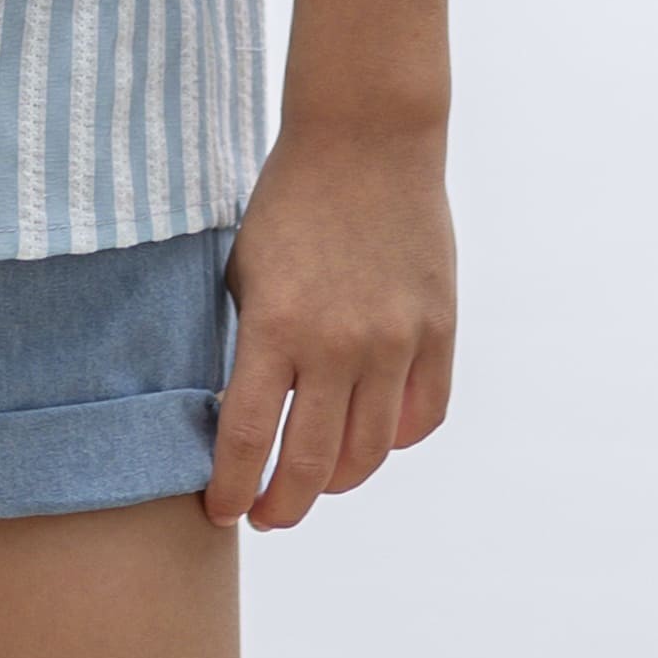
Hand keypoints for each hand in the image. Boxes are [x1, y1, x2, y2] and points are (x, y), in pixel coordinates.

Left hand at [205, 116, 453, 528]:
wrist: (365, 141)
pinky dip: (394, 440)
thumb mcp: (243, 271)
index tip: (219, 512)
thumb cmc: (287, 205)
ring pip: (370, 452)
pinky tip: (368, 437)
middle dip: (283, 505)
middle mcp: (339, 344)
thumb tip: (235, 418)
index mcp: (275, 326)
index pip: (246, 438)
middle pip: (311, 464)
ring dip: (337, 481)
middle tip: (267, 516)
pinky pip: (422, 416)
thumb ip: (246, 345)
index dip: (230, 488)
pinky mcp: (438, 330)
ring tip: (314, 482)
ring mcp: (396, 340)